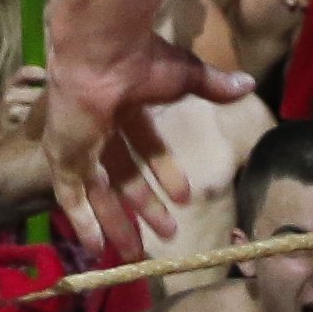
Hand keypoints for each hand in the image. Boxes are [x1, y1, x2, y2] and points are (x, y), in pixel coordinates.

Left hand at [36, 32, 254, 263]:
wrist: (101, 58)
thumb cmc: (143, 63)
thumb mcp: (185, 77)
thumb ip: (213, 85)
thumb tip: (248, 84)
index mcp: (126, 106)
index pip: (148, 147)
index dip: (166, 173)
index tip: (186, 198)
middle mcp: (101, 126)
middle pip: (124, 176)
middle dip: (145, 205)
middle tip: (167, 233)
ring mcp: (80, 143)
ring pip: (99, 191)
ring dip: (118, 222)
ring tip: (135, 253)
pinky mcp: (64, 156)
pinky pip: (71, 196)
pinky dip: (82, 221)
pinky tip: (95, 247)